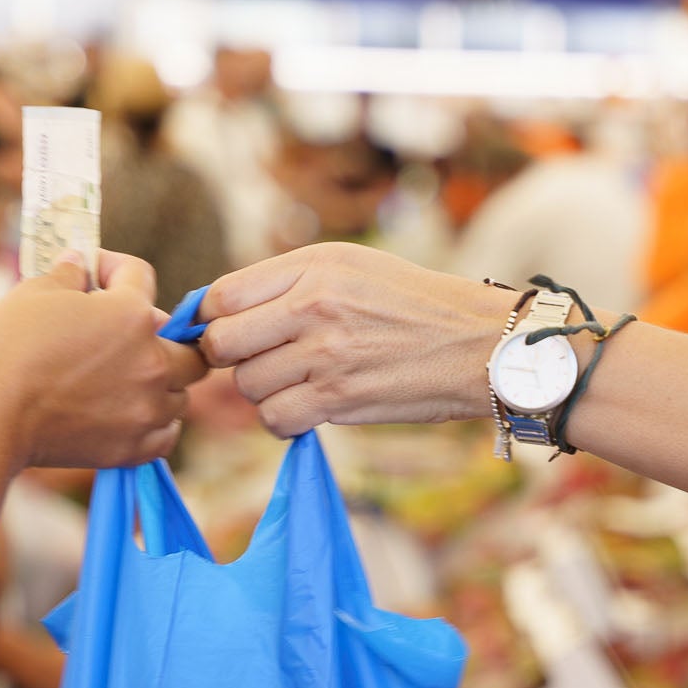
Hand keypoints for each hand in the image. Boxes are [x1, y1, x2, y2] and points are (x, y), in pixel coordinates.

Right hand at [0, 252, 196, 470]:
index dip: (113, 268)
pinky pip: (167, 434)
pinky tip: (134, 415)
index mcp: (131, 315)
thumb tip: (80, 263)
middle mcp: (152, 361)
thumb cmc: (6, 349)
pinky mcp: (135, 447)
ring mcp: (148, 408)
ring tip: (130, 382)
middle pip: (188, 348)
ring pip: (180, 394)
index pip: (140, 275)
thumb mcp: (32, 293)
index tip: (93, 274)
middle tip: (130, 340)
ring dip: (162, 385)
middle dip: (162, 337)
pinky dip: (156, 425)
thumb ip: (67, 274)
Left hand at [197, 243, 518, 436]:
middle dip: (229, 359)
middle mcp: (314, 305)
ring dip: (263, 392)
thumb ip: (289, 282)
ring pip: (248, 386)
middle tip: (257, 362)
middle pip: (223, 344)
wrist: (478, 344)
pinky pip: (276, 419)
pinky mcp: (340, 398)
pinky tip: (305, 410)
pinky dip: (282, 421)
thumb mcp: (353, 267)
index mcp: (313, 266)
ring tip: (295, 383)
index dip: (208, 321)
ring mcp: (326, 354)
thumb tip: (220, 313)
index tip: (224, 334)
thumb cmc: (415, 305)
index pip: (221, 296)